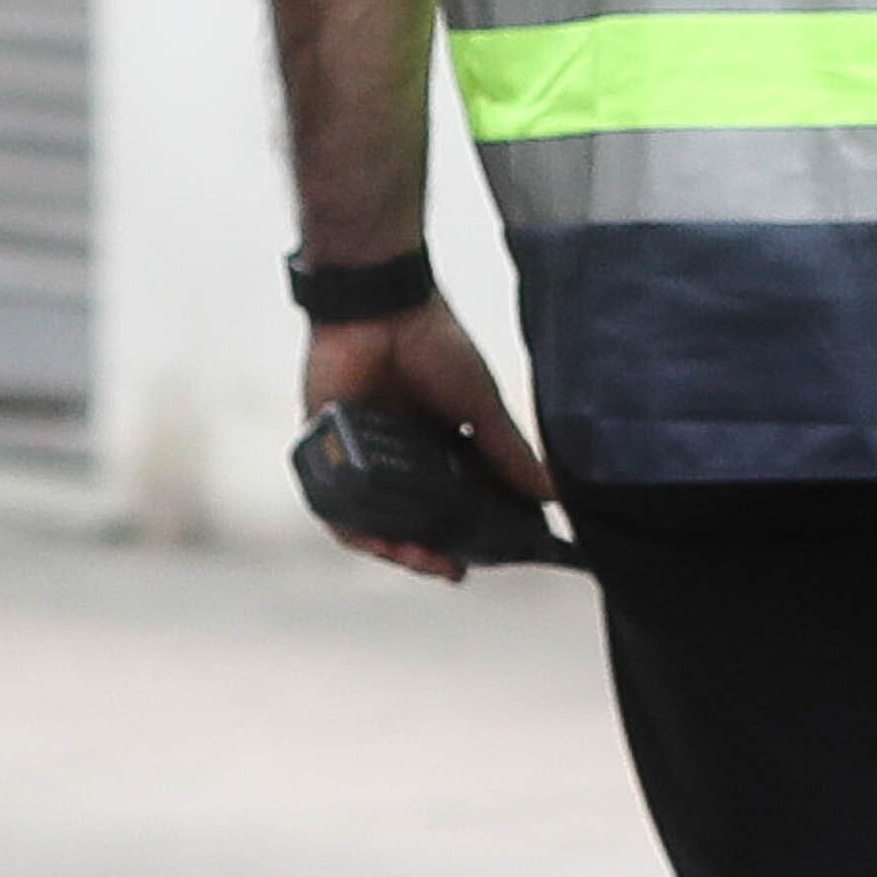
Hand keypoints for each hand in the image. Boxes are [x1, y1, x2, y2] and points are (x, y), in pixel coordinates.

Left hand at [302, 298, 547, 580]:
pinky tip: (376, 540)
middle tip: (449, 569)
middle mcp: (397, 457)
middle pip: (409, 523)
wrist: (382, 307)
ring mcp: (360, 455)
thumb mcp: (482, 405)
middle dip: (429, 553)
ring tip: (417, 560)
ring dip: (393, 548)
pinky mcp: (324, 448)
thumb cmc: (434, 344)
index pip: (449, 507)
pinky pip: (332, 501)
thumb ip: (509, 451)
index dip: (464, 538)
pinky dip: (352, 525)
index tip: (482, 560)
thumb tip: (551, 493)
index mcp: (436, 448)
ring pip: (370, 521)